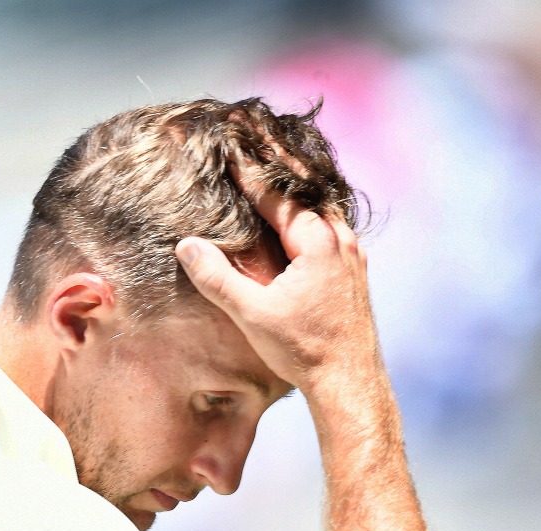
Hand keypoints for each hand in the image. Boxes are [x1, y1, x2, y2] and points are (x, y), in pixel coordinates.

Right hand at [175, 156, 378, 389]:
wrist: (350, 381)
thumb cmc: (303, 350)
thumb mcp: (252, 314)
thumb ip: (218, 278)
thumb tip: (187, 245)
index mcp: (318, 242)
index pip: (276, 195)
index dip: (248, 171)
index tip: (227, 147)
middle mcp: (341, 241)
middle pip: (303, 191)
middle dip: (275, 166)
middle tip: (252, 138)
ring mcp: (352, 255)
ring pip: (320, 208)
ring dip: (294, 190)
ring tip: (272, 169)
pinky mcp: (353, 271)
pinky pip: (330, 227)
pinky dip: (309, 213)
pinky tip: (296, 217)